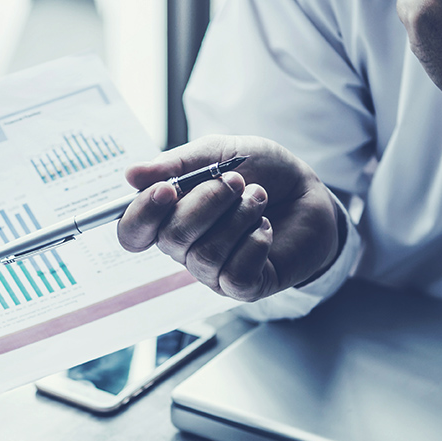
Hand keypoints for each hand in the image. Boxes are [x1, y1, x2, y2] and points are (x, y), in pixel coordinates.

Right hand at [117, 135, 339, 301]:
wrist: (310, 191)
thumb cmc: (262, 171)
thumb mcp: (218, 153)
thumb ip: (176, 164)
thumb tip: (131, 175)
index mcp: (170, 216)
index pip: (132, 232)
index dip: (142, 214)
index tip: (168, 188)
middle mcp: (186, 248)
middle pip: (171, 239)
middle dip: (207, 202)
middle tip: (236, 181)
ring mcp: (213, 272)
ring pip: (206, 255)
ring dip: (238, 218)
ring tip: (259, 198)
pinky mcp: (244, 287)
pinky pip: (235, 274)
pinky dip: (255, 243)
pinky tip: (266, 228)